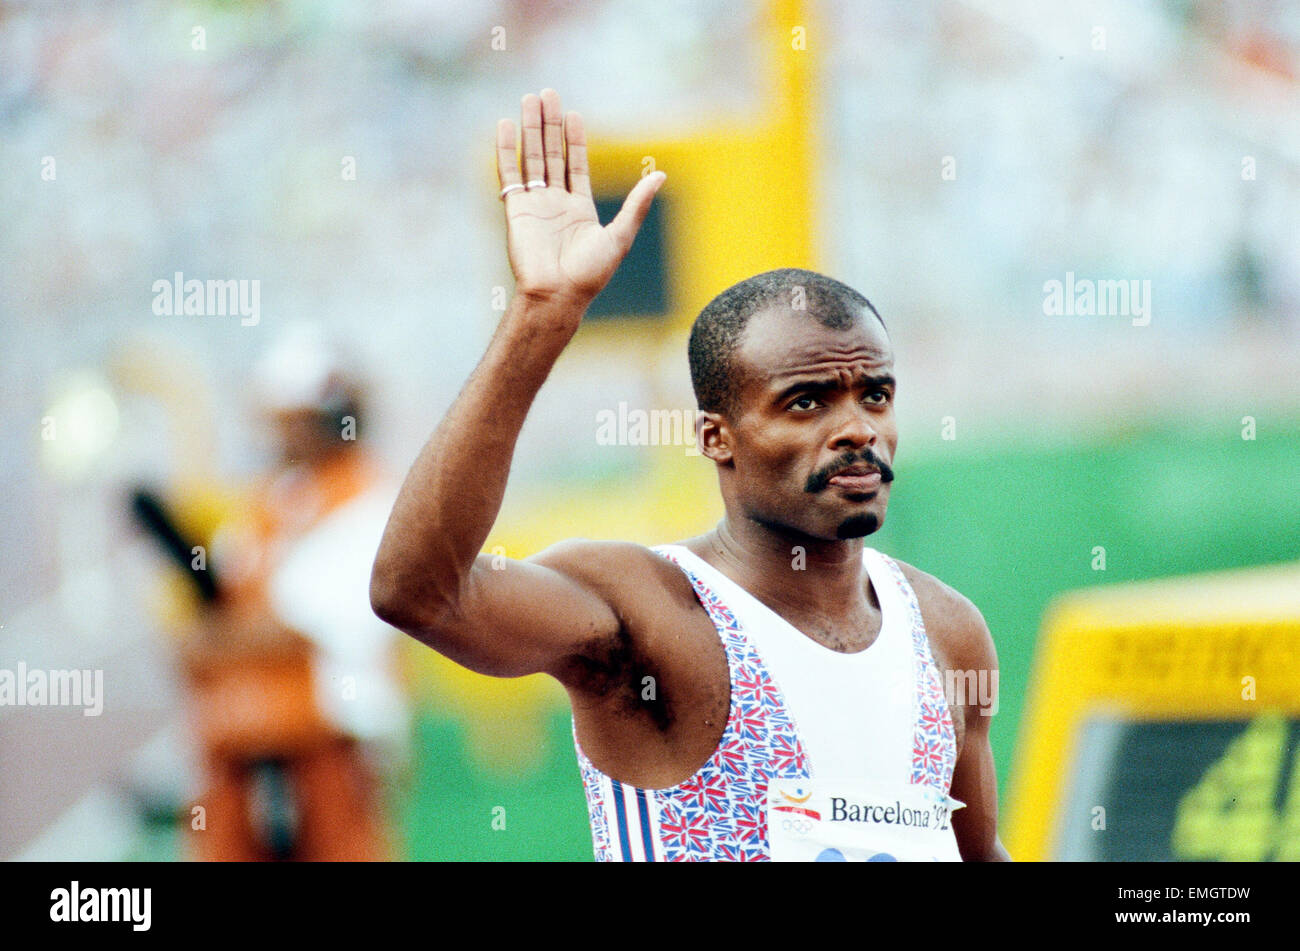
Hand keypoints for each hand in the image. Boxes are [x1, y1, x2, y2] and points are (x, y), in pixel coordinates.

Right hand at [497, 88, 664, 310]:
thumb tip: (661, 175)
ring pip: (532, 158)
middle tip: (548, 94)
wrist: (557, 295)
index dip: (574, 139)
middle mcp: (556, 203)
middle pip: (552, 154)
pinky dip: (507, 150)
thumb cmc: (591, 274)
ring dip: (530, 129)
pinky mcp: (515, 210)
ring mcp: (534, 205)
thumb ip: (637, 204)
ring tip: (529, 99)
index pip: (576, 165)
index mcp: (580, 208)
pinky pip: (510, 173)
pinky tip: (505, 126)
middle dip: (550, 124)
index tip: (573, 115)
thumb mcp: (621, 235)